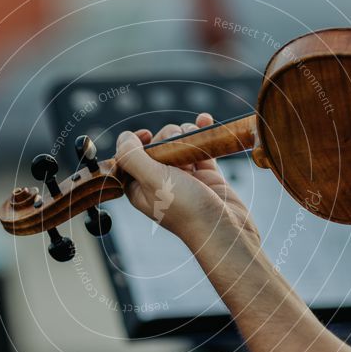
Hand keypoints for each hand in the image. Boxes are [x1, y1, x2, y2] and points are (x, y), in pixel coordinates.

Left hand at [115, 113, 260, 250]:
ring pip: (180, 142)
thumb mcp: (153, 182)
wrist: (226, 231)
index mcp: (140, 188)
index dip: (135, 142)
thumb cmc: (187, 210)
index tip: (147, 135)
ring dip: (187, 134)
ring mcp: (184, 177)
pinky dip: (202, 132)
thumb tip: (123, 137)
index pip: (130, 157)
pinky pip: (200, 146)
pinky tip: (205, 120)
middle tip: (178, 149)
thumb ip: (133, 158)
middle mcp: (160, 182)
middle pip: (158, 144)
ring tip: (195, 143)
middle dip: (169, 137)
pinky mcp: (206, 174)